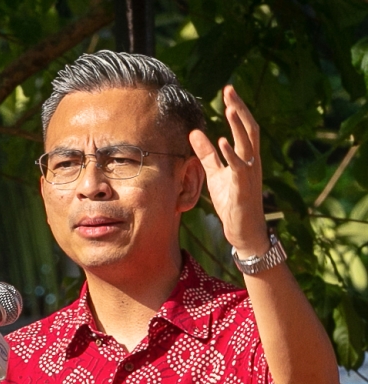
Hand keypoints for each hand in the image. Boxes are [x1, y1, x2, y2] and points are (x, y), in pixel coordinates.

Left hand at [188, 85, 268, 257]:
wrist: (243, 230)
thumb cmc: (232, 201)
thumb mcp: (216, 174)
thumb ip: (207, 154)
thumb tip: (194, 133)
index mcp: (246, 157)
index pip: (244, 127)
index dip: (237, 109)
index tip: (228, 91)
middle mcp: (252, 161)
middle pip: (249, 129)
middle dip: (240, 109)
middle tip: (230, 90)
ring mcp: (250, 174)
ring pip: (248, 144)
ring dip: (239, 126)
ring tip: (230, 108)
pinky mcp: (243, 187)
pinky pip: (239, 167)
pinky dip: (231, 154)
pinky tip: (222, 141)